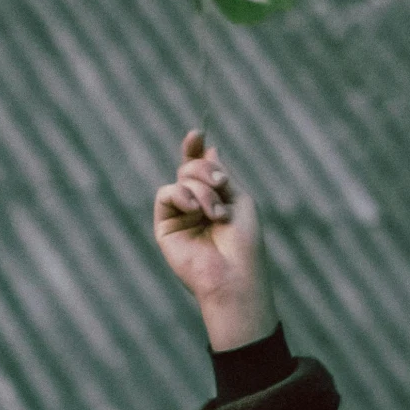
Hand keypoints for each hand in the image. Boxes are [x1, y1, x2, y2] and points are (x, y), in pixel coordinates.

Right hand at [154, 129, 278, 349]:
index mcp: (216, 199)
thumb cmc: (245, 243)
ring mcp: (180, 216)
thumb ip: (221, 174)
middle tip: (222, 186)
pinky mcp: (164, 226)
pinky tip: (196, 210)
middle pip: (190, 167)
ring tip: (216, 212)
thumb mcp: (240, 200)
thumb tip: (210, 148)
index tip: (197, 133)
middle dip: (206, 172)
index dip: (196, 149)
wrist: (234, 276)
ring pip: (181, 179)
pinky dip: (182, 195)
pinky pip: (166, 194)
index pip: (201, 168)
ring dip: (201, 188)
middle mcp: (196, 206)